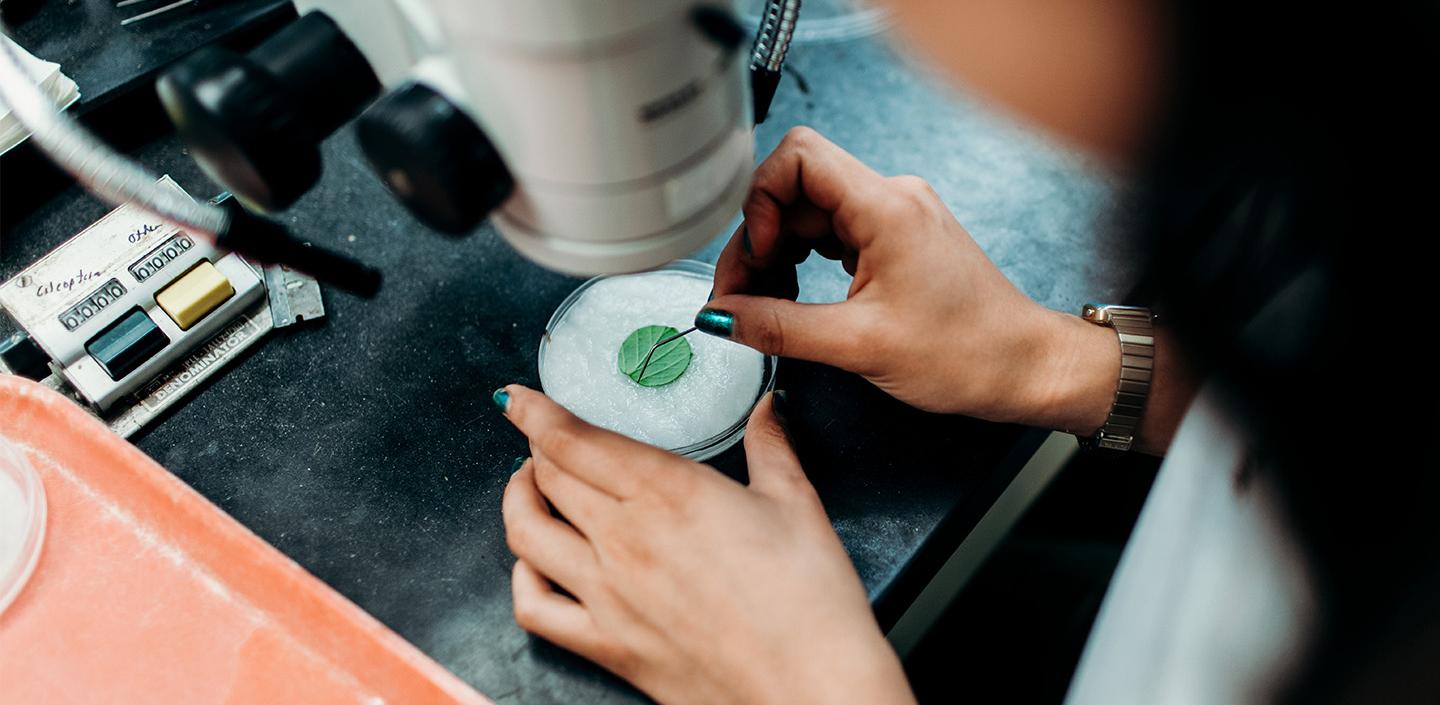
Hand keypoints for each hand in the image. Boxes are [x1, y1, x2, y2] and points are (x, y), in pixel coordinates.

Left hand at [498, 385, 915, 704]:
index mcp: (668, 492)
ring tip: (528, 485)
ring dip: (518, 500)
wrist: (811, 690)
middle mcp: (624, 539)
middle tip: (544, 437)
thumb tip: (769, 407)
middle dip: (537, 448)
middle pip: (548, 477)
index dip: (536, 413)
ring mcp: (607, 595)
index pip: (574, 440)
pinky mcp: (607, 645)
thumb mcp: (797, 504)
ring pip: (526, 533)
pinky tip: (534, 564)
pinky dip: (520, 578)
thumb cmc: (809, 605)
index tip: (519, 399)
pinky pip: (533, 607)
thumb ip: (771, 446)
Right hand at [700, 127, 1117, 431]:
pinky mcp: (895, 239)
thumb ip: (778, 327)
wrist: (1024, 369)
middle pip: (794, 190)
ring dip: (777, 255)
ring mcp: (894, 216)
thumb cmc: (967, 354)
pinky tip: (795, 301)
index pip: (797, 156)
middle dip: (757, 241)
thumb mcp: (858, 346)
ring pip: (808, 214)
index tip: (757, 257)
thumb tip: (719, 317)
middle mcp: (891, 198)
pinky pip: (831, 234)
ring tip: (766, 306)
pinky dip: (803, 263)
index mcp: (886, 207)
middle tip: (739, 299)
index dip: (760, 201)